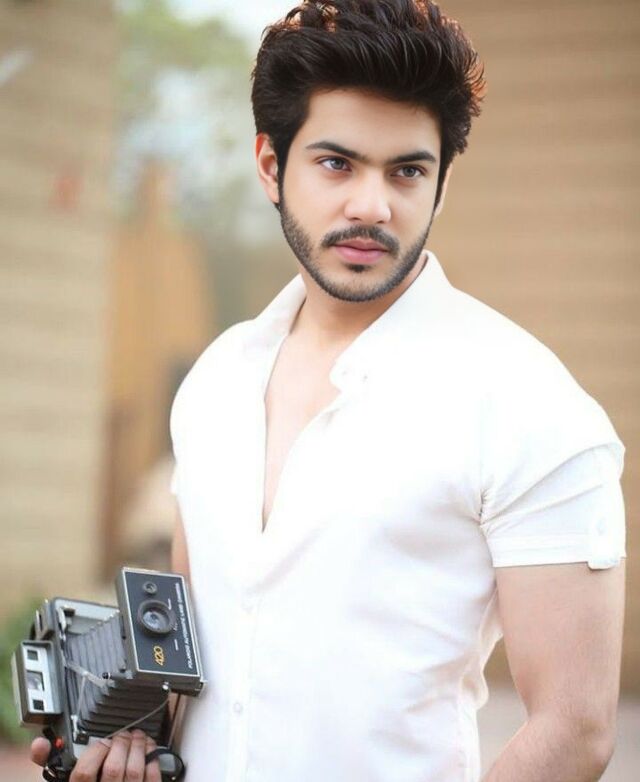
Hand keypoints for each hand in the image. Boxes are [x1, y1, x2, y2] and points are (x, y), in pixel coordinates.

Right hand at [30, 729, 161, 781]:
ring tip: (136, 736)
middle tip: (121, 734)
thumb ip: (50, 761)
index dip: (94, 753)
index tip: (100, 741)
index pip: (83, 774)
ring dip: (138, 747)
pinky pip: (152, 778)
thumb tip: (39, 744)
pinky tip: (148, 748)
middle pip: (112, 769)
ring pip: (134, 771)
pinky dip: (152, 758)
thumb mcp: (63, 779)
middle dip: (120, 744)